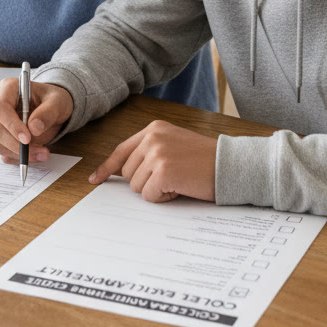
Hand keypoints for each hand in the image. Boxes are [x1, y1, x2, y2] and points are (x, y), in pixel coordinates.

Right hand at [0, 77, 72, 163]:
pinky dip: (20, 158)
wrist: (53, 109)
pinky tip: (35, 154)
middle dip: (18, 145)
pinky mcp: (1, 137)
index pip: (0, 107)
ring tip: (43, 153)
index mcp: (8, 88)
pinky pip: (5, 153)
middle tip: (41, 150)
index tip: (27, 138)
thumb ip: (47, 113)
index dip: (11, 124)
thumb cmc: (53, 100)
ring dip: (20, 154)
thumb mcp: (58, 102)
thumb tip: (34, 128)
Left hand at [88, 121, 217, 202]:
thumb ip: (150, 152)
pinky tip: (181, 187)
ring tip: (179, 180)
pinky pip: (149, 196)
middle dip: (146, 182)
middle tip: (173, 177)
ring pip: (136, 187)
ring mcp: (157, 153)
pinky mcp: (163, 171)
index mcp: (154, 129)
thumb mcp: (174, 145)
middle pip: (128, 173)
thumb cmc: (205, 160)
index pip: (121, 150)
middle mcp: (152, 137)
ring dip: (156, 190)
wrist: (231, 165)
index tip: (95, 179)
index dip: (107, 167)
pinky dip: (164, 198)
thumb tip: (123, 174)